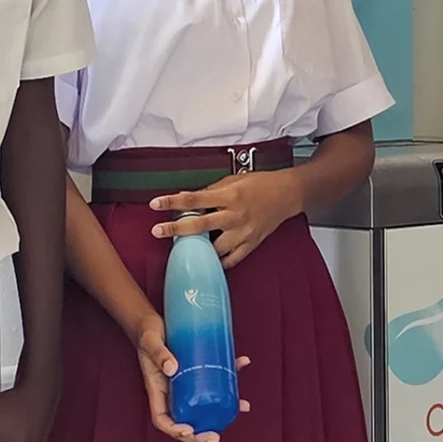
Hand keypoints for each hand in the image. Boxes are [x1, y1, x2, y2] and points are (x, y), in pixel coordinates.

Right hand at [129, 311, 250, 441]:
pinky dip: (230, 376)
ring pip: (204, 405)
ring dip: (224, 410)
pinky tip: (241, 365)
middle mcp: (172, 393)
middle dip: (200, 434)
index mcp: (157, 391)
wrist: (152, 322)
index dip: (175, 430)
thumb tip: (173, 367)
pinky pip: (213, 381)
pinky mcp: (196, 373)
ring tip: (242, 407)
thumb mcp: (151, 342)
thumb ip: (160, 354)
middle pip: (185, 421)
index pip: (163, 420)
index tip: (188, 430)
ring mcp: (185, 385)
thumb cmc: (147, 334)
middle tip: (215, 436)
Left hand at [148, 170, 306, 267]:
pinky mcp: (251, 244)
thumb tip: (187, 200)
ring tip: (185, 248)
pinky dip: (218, 261)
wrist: (287, 194)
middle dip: (176, 229)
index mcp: (229, 196)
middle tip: (157, 231)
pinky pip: (231, 259)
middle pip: (200, 225)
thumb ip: (209, 191)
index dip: (172, 202)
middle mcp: (235, 215)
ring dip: (198, 249)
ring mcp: (243, 232)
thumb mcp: (232, 181)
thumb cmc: (261, 184)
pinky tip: (208, 260)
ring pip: (215, 248)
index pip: (194, 199)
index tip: (155, 204)